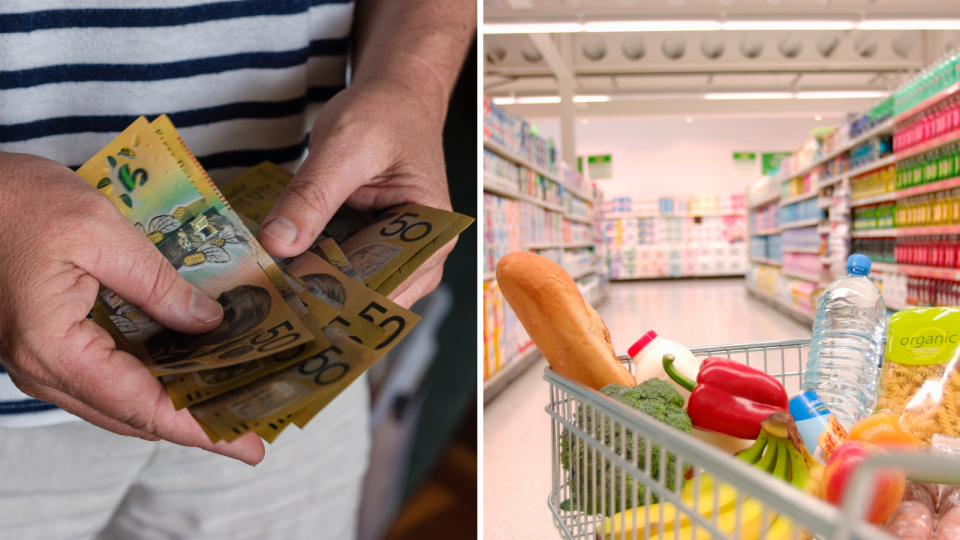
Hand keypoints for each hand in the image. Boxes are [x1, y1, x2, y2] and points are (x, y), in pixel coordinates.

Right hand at [0, 152, 264, 464]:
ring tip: (227, 397)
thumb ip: (156, 282)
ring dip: (174, 402)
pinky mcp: (43, 343)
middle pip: (134, 415)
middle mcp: (44, 369)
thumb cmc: (12, 201)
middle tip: (252, 423)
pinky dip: (148, 377)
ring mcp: (39, 360)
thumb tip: (208, 323)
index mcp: (56, 348)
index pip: (144, 407)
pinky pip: (103, 376)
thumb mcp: (97, 230)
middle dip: (197, 423)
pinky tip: (184, 363)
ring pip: (118, 400)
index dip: (202, 430)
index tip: (250, 446)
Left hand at [256, 79, 455, 307]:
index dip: (341, 299)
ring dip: (317, 292)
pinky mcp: (374, 249)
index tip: (290, 307)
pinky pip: (347, 272)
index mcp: (434, 231)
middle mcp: (424, 252)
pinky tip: (282, 274)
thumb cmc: (384, 115)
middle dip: (324, 302)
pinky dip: (317, 273)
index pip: (388, 283)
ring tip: (271, 296)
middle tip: (270, 307)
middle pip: (374, 297)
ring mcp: (400, 255)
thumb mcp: (343, 148)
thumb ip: (311, 195)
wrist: (392, 98)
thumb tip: (276, 243)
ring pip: (358, 291)